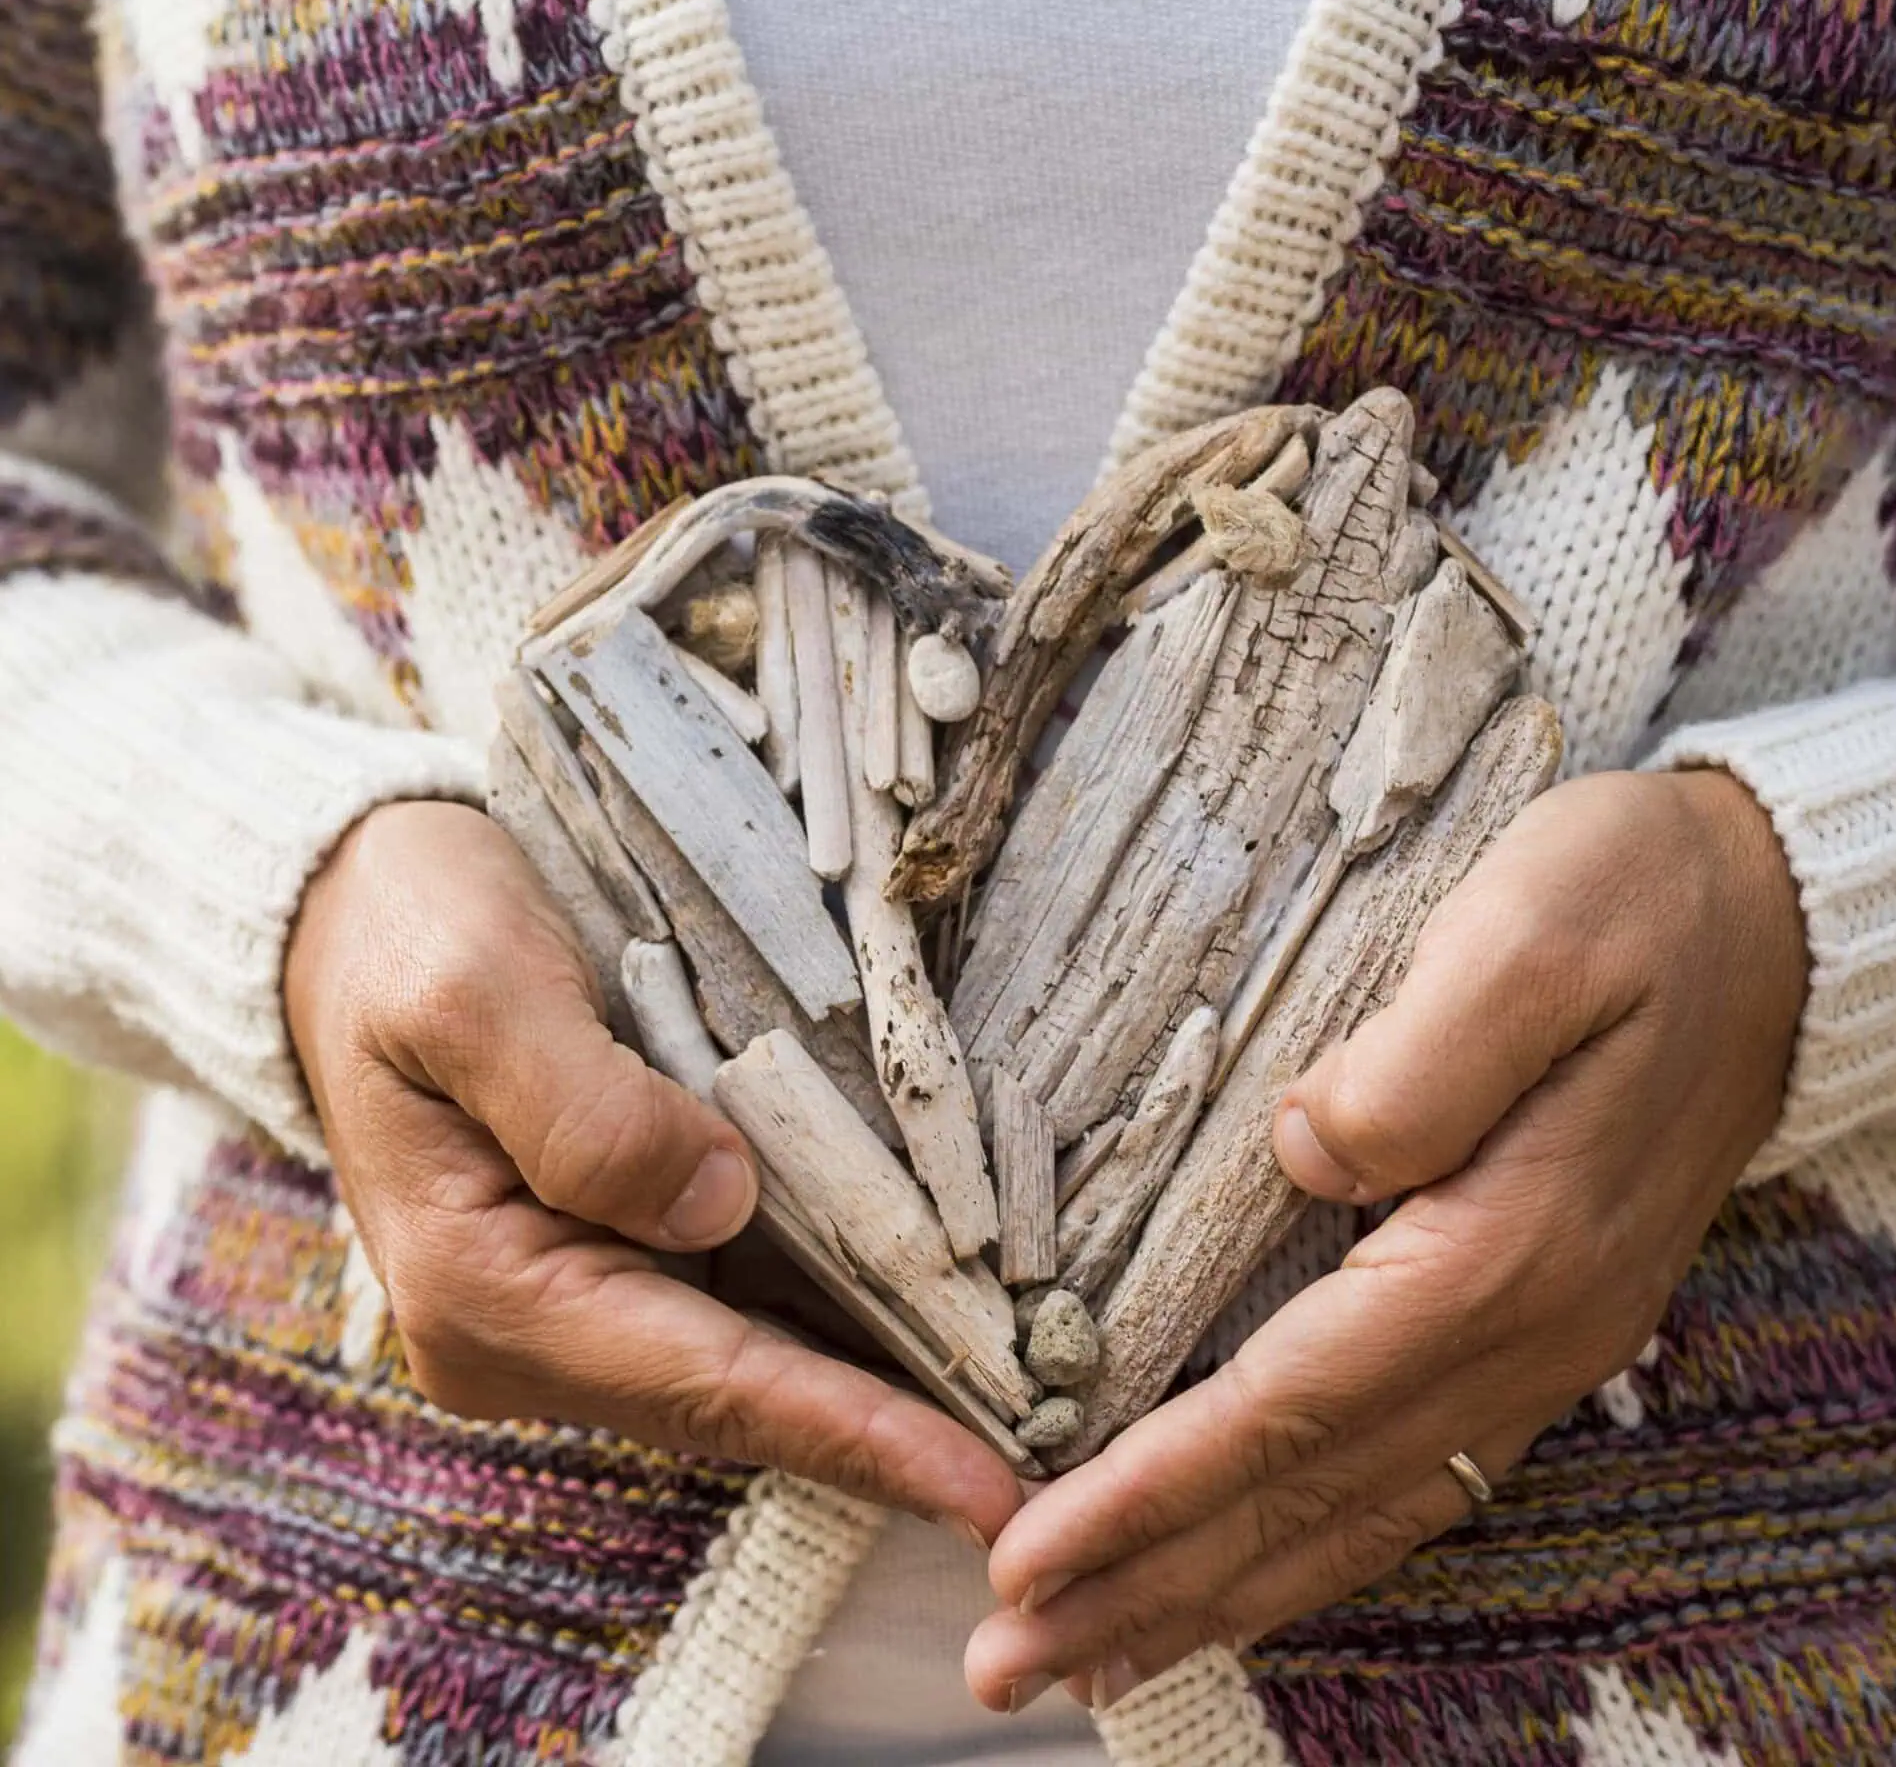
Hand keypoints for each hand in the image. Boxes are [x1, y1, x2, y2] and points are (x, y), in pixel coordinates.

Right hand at [286, 799, 1018, 1537]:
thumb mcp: (474, 996)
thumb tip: (717, 1203)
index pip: (705, 1384)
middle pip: (738, 1399)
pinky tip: (931, 1329)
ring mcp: (572, 1289)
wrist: (356, 908)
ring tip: (1017, 1417)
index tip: (980, 1488)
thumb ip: (587, 1110)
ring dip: (875, 1390)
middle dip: (887, 1435)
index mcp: (486, 1289)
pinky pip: (737, 1305)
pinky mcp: (608, 1244)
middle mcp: (531, 1322)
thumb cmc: (408, 937)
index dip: (851, 1433)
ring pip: (748, 1362)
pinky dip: (833, 1324)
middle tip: (1039, 1472)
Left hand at [966, 767, 1806, 1712]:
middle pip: (1310, 1495)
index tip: (1030, 1554)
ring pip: (1358, 1512)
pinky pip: (1408, 1477)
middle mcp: (1525, 1330)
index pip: (1292, 1406)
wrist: (1772, 924)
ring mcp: (1539, 1343)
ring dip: (1219, 1590)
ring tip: (1097, 1656)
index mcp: (1503, 1248)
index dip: (1153, 1491)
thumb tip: (1302, 1151)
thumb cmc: (1634, 907)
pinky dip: (1310, 1546)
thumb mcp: (1533, 937)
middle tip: (1012, 1658)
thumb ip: (1421, 1057)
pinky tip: (1249, 1573)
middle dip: (1153, 1584)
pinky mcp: (1534, 1323)